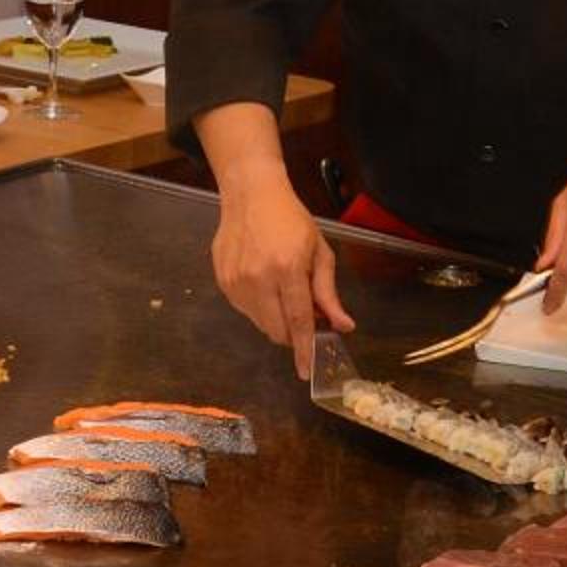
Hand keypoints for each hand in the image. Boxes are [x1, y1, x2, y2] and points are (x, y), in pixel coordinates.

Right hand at [211, 177, 353, 375]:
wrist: (250, 195)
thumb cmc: (291, 220)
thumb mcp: (319, 251)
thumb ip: (328, 293)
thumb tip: (343, 326)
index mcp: (287, 269)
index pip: (298, 321)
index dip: (304, 349)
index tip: (307, 372)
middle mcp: (258, 279)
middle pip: (277, 330)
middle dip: (293, 334)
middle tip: (305, 313)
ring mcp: (236, 282)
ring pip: (260, 324)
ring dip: (276, 320)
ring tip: (283, 291)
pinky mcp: (223, 282)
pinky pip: (246, 311)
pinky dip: (260, 307)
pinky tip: (264, 283)